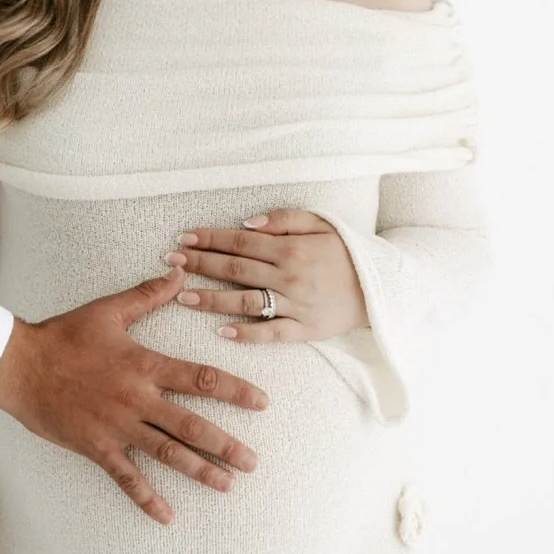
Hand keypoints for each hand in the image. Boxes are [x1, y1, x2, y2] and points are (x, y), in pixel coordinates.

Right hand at [0, 268, 268, 525]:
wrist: (20, 364)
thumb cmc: (63, 335)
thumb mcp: (108, 310)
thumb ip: (147, 295)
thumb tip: (179, 273)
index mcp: (144, 365)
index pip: (200, 378)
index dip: (234, 391)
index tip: (261, 402)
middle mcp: (137, 399)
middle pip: (191, 425)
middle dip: (225, 445)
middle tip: (252, 462)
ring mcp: (118, 426)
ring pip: (167, 453)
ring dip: (199, 470)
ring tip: (226, 484)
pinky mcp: (96, 446)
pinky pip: (126, 477)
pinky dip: (147, 498)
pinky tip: (167, 515)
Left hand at [166, 208, 367, 344]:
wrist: (382, 287)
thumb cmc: (347, 251)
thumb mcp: (322, 222)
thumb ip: (284, 219)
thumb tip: (247, 223)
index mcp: (291, 249)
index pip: (240, 243)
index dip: (209, 239)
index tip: (184, 238)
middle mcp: (290, 277)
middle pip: (235, 270)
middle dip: (200, 265)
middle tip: (171, 262)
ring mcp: (296, 306)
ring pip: (246, 303)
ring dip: (211, 300)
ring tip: (182, 297)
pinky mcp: (305, 330)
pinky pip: (271, 334)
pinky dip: (246, 334)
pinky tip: (221, 331)